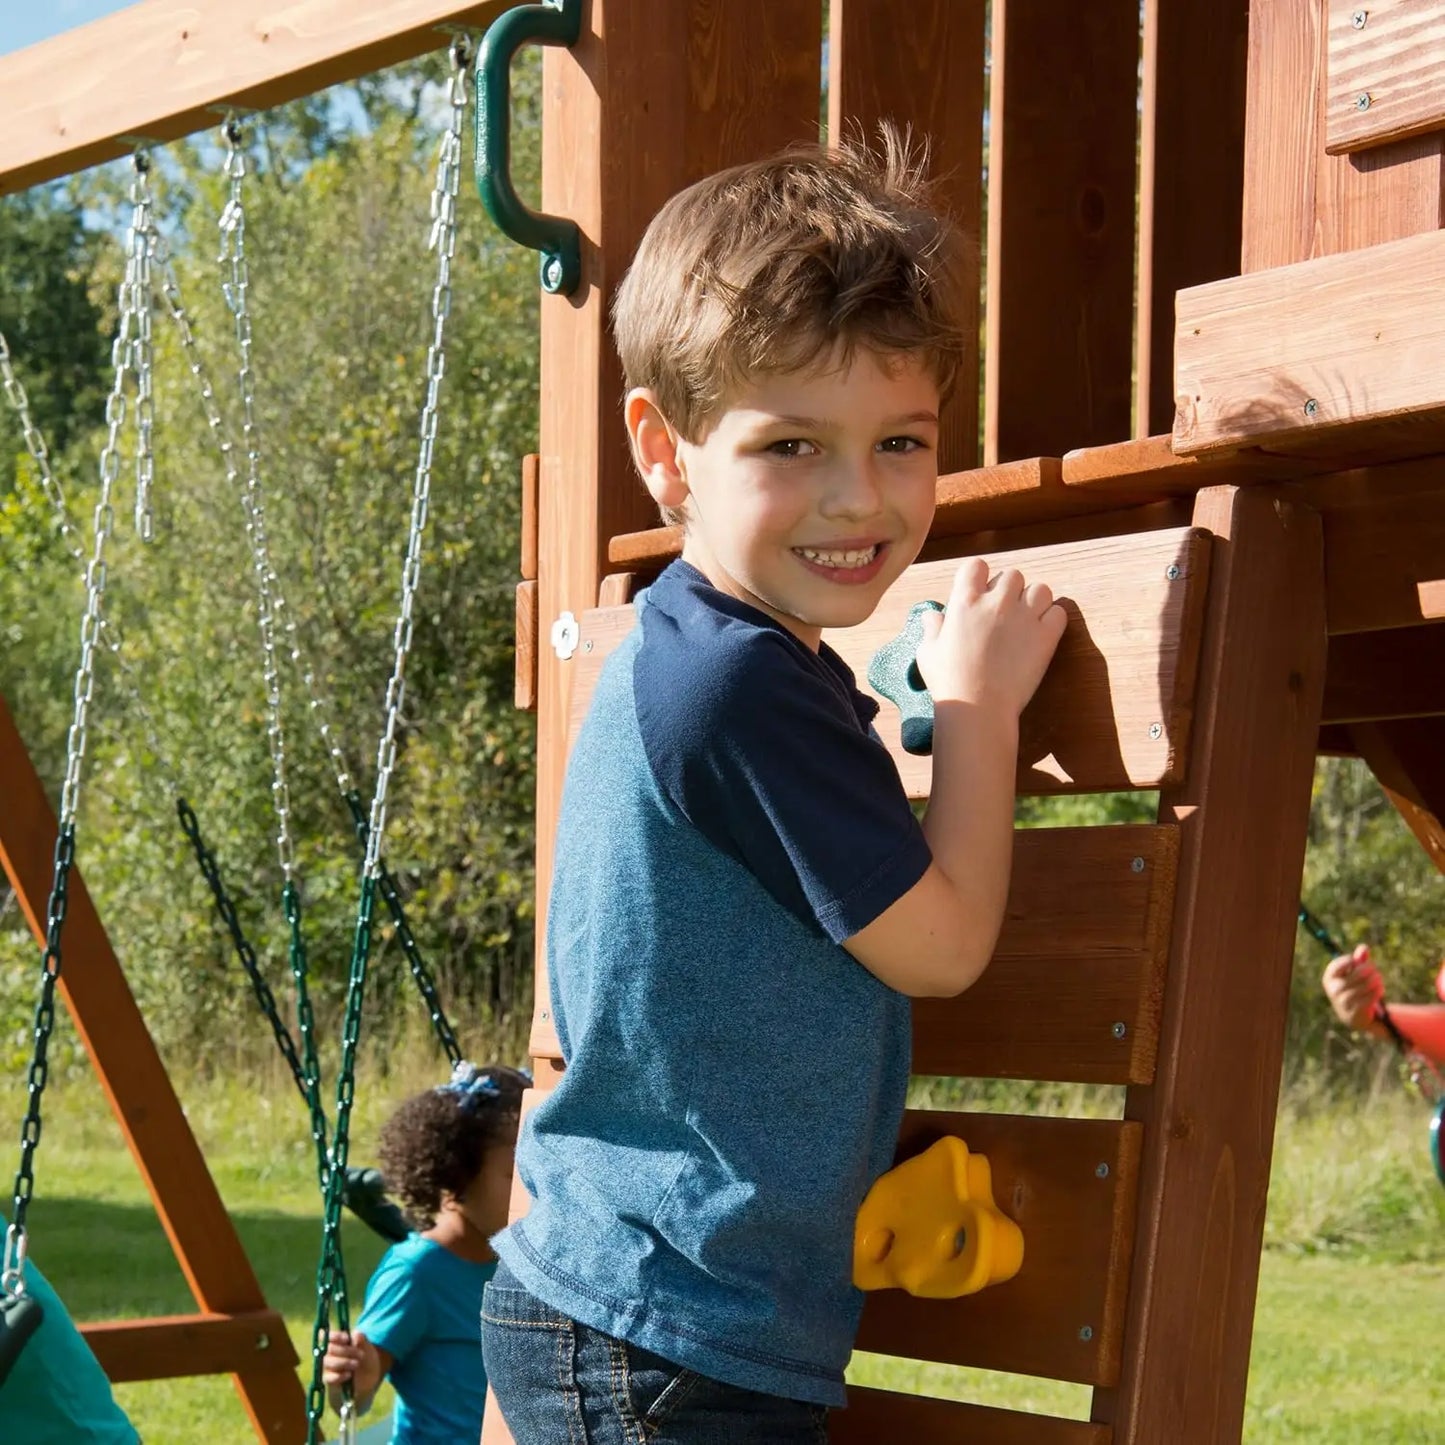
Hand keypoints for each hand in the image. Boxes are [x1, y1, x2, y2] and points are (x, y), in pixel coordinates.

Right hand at [322, 1330, 380, 1412]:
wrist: (368, 1381)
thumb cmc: (365, 1360)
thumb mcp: (367, 1347)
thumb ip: (362, 1339)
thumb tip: (356, 1334)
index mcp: (336, 1342)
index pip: (326, 1335)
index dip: (335, 1336)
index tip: (347, 1339)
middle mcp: (328, 1354)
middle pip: (329, 1348)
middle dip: (346, 1350)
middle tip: (361, 1355)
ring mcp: (327, 1368)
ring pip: (328, 1361)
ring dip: (344, 1362)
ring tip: (357, 1364)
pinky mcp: (329, 1381)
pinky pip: (328, 1377)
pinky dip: (338, 1376)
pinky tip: (349, 1375)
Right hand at [915, 556, 1066, 715]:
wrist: (978, 707)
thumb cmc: (948, 681)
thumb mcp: (928, 652)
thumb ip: (932, 628)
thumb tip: (932, 615)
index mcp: (965, 601)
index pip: (976, 565)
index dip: (979, 577)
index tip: (979, 593)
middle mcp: (996, 602)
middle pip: (1012, 575)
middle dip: (1008, 590)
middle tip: (1004, 613)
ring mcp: (1024, 617)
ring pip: (1040, 589)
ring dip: (1034, 600)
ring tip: (1026, 620)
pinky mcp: (1046, 636)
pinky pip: (1059, 613)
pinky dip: (1053, 619)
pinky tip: (1042, 633)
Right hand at [1322, 944, 1385, 1032]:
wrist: (1353, 1016)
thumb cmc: (1353, 989)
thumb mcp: (1353, 974)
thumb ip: (1358, 960)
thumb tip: (1364, 947)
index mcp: (1329, 977)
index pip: (1340, 964)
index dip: (1353, 961)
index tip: (1360, 963)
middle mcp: (1333, 989)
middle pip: (1358, 973)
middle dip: (1370, 969)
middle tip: (1375, 970)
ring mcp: (1343, 1001)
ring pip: (1366, 985)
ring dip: (1376, 980)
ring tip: (1379, 979)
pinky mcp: (1354, 1011)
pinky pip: (1370, 997)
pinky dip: (1378, 991)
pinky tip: (1380, 989)